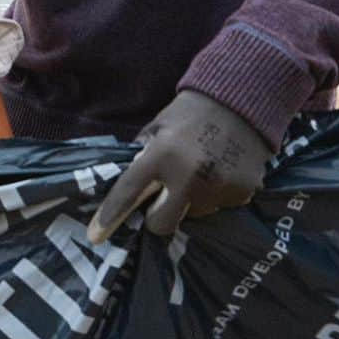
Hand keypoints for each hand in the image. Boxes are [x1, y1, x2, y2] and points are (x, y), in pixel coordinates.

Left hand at [87, 90, 269, 242]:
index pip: (128, 193)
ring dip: (191, 201)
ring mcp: (218, 188)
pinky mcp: (242, 193)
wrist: (241, 102)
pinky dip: (216, 195)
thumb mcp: (157, 128)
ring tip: (201, 171)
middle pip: (162, 223)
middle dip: (158, 214)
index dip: (109, 216)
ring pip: (194, 215)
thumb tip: (129, 189)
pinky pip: (220, 207)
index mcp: (162, 155)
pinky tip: (220, 171)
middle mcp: (189, 176)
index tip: (96, 236)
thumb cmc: (190, 114)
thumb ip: (142, 157)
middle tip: (165, 195)